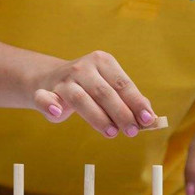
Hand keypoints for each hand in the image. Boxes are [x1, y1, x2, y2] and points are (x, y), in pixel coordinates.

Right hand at [30, 50, 156, 137]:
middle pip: (104, 92)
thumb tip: (150, 118)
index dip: (136, 102)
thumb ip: (127, 100)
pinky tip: (56, 113)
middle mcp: (82, 68)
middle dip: (121, 113)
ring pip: (80, 98)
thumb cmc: (89, 87)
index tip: (148, 119)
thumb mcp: (109, 87)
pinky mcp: (44, 92)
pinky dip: (49, 105)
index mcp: (102, 62)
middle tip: (132, 131)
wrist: (50, 80)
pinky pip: (45, 99)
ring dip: (97, 117)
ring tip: (111, 133)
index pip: (122, 84)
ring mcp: (63, 80)